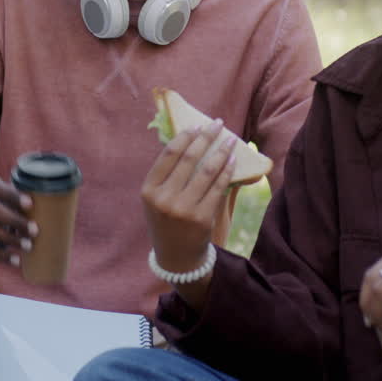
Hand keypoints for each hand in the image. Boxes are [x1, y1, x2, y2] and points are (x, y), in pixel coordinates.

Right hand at [0, 173, 36, 266]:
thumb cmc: (8, 205)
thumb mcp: (13, 197)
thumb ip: (29, 196)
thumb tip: (60, 205)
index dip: (12, 195)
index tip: (31, 204)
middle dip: (14, 221)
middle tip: (35, 230)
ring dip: (9, 239)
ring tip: (29, 246)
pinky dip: (2, 256)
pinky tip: (16, 260)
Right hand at [140, 119, 234, 305]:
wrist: (176, 257)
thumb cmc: (167, 221)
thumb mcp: (156, 199)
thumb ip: (167, 175)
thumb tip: (190, 139)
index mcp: (149, 190)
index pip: (168, 155)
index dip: (185, 136)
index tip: (197, 125)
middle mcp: (164, 199)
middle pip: (189, 159)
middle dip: (206, 137)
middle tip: (217, 124)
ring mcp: (183, 209)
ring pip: (207, 171)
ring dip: (221, 151)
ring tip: (230, 140)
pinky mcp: (202, 218)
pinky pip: (218, 188)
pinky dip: (227, 171)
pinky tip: (232, 160)